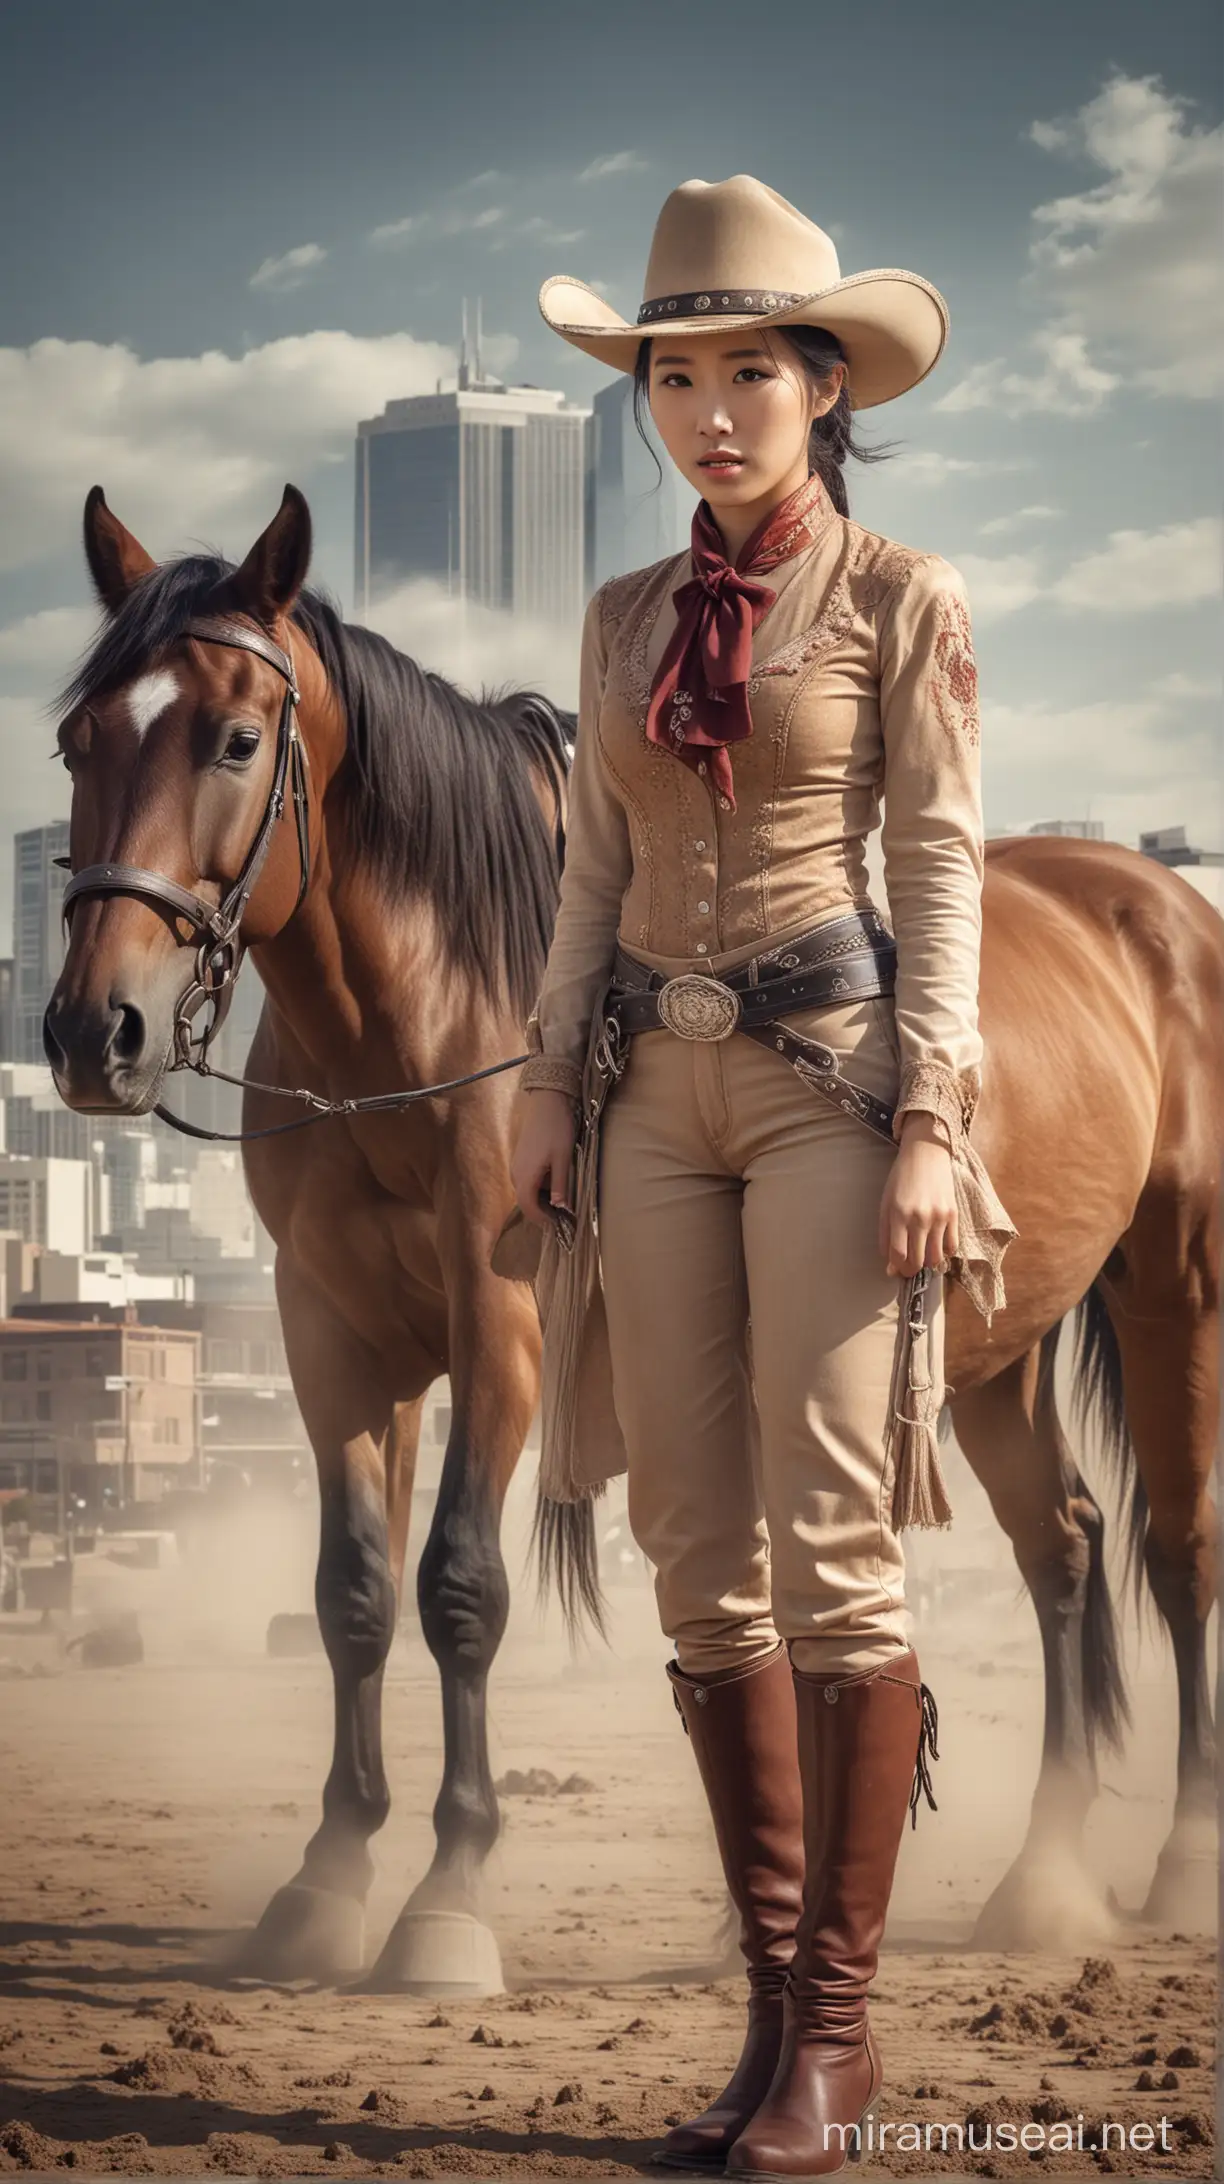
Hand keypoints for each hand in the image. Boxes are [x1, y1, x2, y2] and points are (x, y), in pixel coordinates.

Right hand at [510, 1087, 577, 1230]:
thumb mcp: (563, 1159)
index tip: (559, 1224)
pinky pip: (527, 1180)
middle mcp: (516, 1173)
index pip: (529, 1208)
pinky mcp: (521, 1158)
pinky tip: (555, 1183)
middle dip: (542, 1212)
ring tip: (562, 1201)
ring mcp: (517, 1165)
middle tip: (563, 1217)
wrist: (548, 1102)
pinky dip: (539, 1187)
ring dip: (541, 1199)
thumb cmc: (557, 1129)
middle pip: (526, 1201)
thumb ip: (560, 1185)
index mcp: (525, 1176)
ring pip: (527, 1191)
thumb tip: (561, 1208)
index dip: (542, 1219)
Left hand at [879, 1111, 958, 1277]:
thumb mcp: (885, 1204)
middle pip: (917, 1261)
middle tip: (907, 1268)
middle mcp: (920, 1218)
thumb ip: (885, 1235)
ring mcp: (939, 1217)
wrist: (926, 1154)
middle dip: (910, 1270)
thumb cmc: (901, 1178)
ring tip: (921, 1257)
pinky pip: (952, 1246)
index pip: (898, 1255)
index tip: (895, 1270)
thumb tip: (890, 1265)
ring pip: (936, 1258)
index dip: (896, 1268)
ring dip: (927, 1264)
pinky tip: (936, 1246)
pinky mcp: (954, 1214)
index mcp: (899, 1214)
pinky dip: (944, 1253)